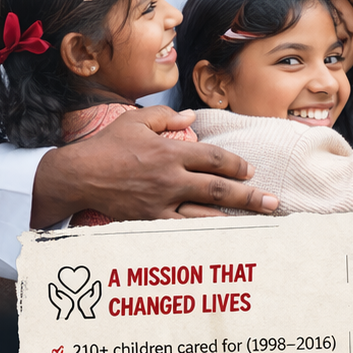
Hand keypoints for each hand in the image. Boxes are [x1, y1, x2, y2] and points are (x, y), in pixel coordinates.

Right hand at [31, 106, 277, 225]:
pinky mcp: (150, 220)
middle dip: (250, 195)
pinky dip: (204, 232)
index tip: (250, 170)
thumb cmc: (106, 145)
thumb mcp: (136, 120)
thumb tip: (192, 117)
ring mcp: (161, 202)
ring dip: (234, 217)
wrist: (79, 175)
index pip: (214, 158)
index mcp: (169, 151)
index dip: (236, 164)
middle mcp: (169, 178)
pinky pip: (183, 228)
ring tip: (257, 222)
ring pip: (205, 212)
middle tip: (273, 202)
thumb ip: (167, 117)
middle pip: (218, 187)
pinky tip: (221, 235)